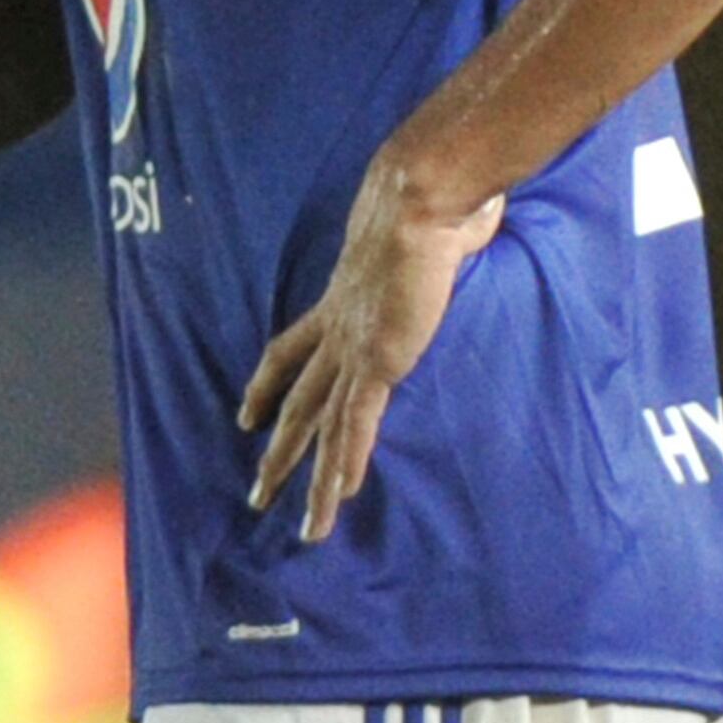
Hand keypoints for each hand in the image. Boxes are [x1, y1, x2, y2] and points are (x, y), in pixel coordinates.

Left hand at [237, 160, 506, 544]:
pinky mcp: (378, 361)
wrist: (421, 196)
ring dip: (308, 478)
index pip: (291, 349)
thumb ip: (442, 238)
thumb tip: (474, 219)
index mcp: (341, 298)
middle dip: (277, 450)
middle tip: (257, 491)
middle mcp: (337, 329)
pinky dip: (347, 463)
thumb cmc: (432, 199)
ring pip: (321, 426)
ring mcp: (353, 348)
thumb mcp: (431, 226)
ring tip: (300, 526)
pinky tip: (338, 499)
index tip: (247, 413)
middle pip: (295, 400)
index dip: (267, 382)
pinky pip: (356, 424)